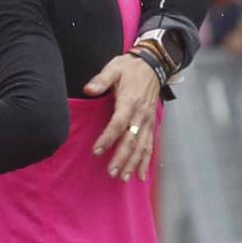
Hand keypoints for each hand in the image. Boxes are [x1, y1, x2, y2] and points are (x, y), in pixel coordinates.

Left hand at [85, 54, 159, 181]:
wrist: (153, 64)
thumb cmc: (129, 68)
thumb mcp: (114, 68)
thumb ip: (101, 80)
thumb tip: (88, 89)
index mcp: (129, 101)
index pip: (118, 123)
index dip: (108, 138)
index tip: (97, 151)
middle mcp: (140, 114)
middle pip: (131, 139)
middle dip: (122, 157)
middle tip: (111, 172)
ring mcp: (147, 121)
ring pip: (142, 146)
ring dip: (133, 163)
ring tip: (123, 178)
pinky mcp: (150, 124)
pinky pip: (150, 145)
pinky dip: (146, 161)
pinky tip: (141, 175)